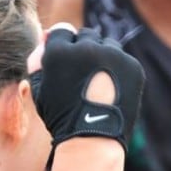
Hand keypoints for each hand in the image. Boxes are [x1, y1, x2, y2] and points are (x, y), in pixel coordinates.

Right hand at [28, 26, 143, 150]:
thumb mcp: (38, 87)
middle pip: (85, 35)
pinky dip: (118, 69)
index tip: (65, 61)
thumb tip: (47, 35)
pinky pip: (123, 59)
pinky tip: (111, 88)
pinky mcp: (132, 66)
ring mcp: (112, 55)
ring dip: (101, 56)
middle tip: (81, 73)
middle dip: (82, 48)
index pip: (62, 30)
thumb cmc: (60, 115)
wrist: (92, 139)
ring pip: (107, 44)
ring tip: (97, 81)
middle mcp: (86, 48)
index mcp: (58, 51)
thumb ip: (37, 58)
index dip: (62, 45)